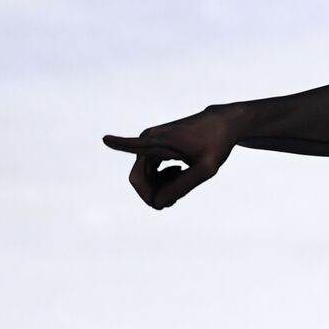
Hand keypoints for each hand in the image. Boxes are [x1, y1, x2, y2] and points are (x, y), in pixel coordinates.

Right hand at [102, 105, 238, 209]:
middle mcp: (149, 140)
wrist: (223, 125)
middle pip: (138, 179)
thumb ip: (183, 186)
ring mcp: (150, 144)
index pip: (134, 144)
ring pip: (144, 178)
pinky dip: (162, 181)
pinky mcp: (155, 147)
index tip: (105, 139)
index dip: (119, 144)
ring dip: (160, 189)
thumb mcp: (207, 169)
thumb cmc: (217, 144)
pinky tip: (180, 173)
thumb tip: (158, 202)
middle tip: (175, 200)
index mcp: (160, 141)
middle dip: (154, 194)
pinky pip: (149, 173)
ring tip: (183, 181)